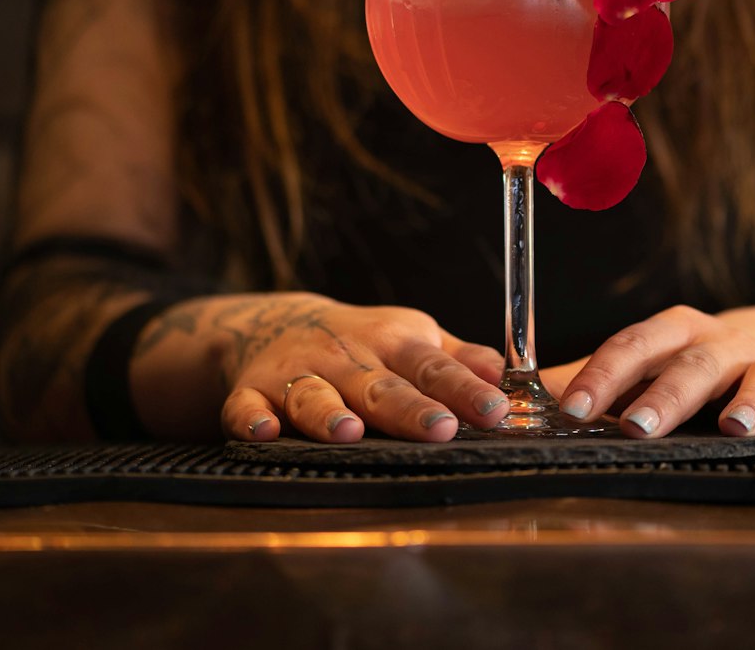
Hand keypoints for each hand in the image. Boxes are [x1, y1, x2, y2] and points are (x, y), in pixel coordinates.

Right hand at [197, 293, 507, 442]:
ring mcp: (297, 372)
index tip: (495, 411)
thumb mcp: (413, 338)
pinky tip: (262, 431)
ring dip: (329, 414)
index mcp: (393, 342)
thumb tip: (509, 376)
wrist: (277, 322)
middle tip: (439, 430)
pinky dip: (251, 418)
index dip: (464, 389)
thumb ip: (459, 359)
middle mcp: (346, 355)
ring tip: (349, 432)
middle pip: (379, 385)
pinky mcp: (252, 390)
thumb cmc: (362, 341)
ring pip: (313, 394)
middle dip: (408, 408)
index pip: (434, 367)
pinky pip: (245, 405)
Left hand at [553, 304, 754, 443]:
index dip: (602, 374)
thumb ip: (594, 380)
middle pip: (692, 364)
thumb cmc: (699, 368)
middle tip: (636, 427)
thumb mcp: (649, 364)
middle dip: (665, 395)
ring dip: (746, 402)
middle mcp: (722, 344)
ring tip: (732, 427)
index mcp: (675, 332)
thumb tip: (524, 399)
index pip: (632, 345)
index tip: (571, 407)